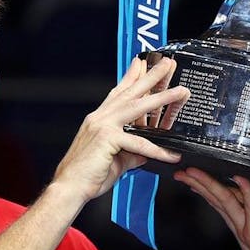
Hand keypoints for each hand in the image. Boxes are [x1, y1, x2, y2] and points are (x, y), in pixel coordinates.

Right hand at [54, 57, 188, 201]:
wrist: (69, 187)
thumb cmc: (87, 174)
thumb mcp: (115, 159)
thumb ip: (132, 152)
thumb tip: (147, 153)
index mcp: (100, 118)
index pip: (118, 92)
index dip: (131, 76)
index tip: (141, 62)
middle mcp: (101, 117)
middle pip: (130, 91)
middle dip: (150, 75)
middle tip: (167, 62)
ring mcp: (103, 126)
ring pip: (138, 107)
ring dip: (162, 97)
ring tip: (181, 91)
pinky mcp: (107, 139)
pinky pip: (139, 143)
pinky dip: (157, 149)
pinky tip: (171, 153)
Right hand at [174, 168, 249, 249]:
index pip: (232, 198)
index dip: (217, 186)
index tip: (202, 176)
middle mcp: (247, 224)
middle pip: (221, 198)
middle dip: (203, 183)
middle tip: (186, 171)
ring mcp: (249, 228)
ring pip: (227, 200)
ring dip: (211, 185)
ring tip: (193, 173)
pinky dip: (247, 193)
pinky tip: (240, 180)